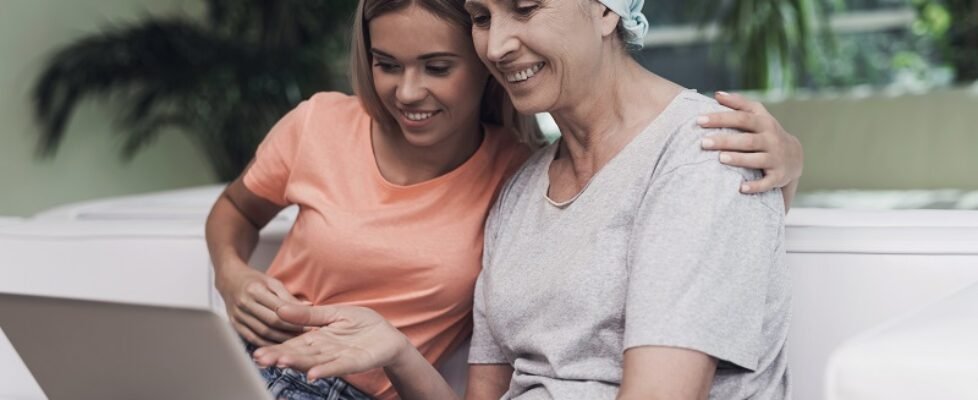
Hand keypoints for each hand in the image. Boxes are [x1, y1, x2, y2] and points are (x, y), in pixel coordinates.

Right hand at [215, 264, 307, 345]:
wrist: (229, 281)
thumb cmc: (254, 280)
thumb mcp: (272, 282)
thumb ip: (289, 297)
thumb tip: (308, 307)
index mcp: (255, 290)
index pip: (279, 310)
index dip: (296, 320)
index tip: (310, 325)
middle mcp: (244, 304)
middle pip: (271, 323)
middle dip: (291, 332)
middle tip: (307, 337)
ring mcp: (237, 316)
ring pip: (262, 333)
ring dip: (281, 340)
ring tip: (297, 343)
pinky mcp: (234, 325)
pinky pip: (252, 339)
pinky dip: (267, 344)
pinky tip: (279, 346)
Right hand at [252, 304, 411, 380]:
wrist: (388, 335)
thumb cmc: (362, 325)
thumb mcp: (332, 314)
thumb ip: (308, 315)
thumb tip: (281, 308)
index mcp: (317, 339)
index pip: (292, 344)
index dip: (275, 348)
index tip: (256, 351)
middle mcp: (325, 351)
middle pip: (299, 355)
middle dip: (279, 357)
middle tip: (259, 360)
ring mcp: (339, 358)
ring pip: (314, 362)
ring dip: (297, 364)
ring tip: (280, 364)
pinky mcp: (355, 362)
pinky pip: (338, 366)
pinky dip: (325, 370)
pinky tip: (313, 374)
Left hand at [697, 91, 803, 193]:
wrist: (794, 156)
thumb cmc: (766, 131)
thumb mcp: (758, 114)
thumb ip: (738, 103)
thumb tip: (717, 94)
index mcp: (763, 123)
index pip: (741, 118)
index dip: (721, 118)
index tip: (699, 120)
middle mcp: (771, 140)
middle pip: (747, 140)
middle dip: (725, 141)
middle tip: (703, 142)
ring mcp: (775, 159)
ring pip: (756, 160)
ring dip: (739, 159)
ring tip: (720, 158)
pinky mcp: (778, 176)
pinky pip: (767, 182)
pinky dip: (755, 186)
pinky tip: (741, 188)